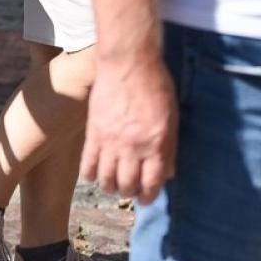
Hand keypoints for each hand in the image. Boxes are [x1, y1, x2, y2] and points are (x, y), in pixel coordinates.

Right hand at [80, 53, 176, 204]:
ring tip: (112, 184)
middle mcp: (134, 148)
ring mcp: (111, 141)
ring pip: (106, 179)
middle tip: (129, 190)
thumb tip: (167, 173)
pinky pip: (88, 164)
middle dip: (129, 192)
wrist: (129, 62)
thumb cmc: (156, 86)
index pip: (152, 184)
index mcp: (157, 145)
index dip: (148, 196)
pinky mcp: (93, 132)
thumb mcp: (172, 118)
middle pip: (127, 185)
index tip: (146, 198)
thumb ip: (169, 148)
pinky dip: (90, 174)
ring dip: (109, 187)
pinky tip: (94, 174)